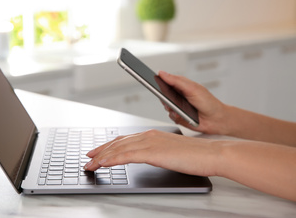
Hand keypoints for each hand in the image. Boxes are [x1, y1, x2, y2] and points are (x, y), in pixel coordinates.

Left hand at [84, 129, 218, 176]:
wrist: (211, 153)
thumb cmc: (194, 155)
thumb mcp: (170, 152)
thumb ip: (156, 152)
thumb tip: (146, 157)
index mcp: (152, 135)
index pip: (124, 139)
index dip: (109, 146)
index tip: (98, 152)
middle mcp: (148, 135)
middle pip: (118, 142)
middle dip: (101, 151)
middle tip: (88, 159)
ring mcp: (149, 142)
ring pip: (119, 148)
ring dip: (102, 156)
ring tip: (90, 164)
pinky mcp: (152, 152)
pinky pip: (126, 155)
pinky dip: (112, 159)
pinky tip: (103, 163)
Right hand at [158, 71, 228, 135]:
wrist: (217, 120)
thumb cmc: (208, 102)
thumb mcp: (192, 88)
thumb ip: (176, 81)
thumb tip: (162, 73)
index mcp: (181, 86)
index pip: (166, 80)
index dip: (158, 79)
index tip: (150, 78)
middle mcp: (178, 96)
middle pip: (163, 94)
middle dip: (163, 96)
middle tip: (166, 97)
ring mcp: (178, 107)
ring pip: (165, 106)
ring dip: (170, 107)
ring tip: (177, 108)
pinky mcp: (178, 117)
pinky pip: (170, 116)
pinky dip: (175, 116)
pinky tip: (181, 115)